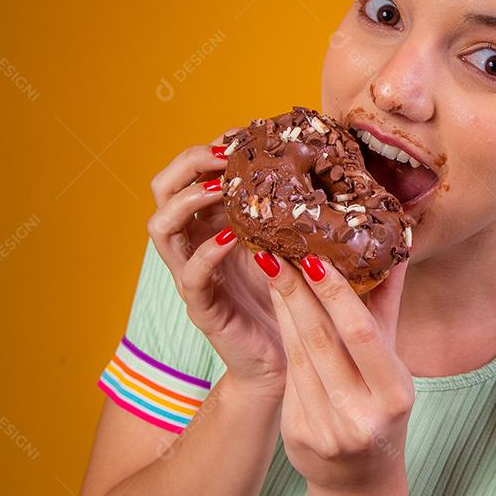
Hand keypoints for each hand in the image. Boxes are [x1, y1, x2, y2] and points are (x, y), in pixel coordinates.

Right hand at [147, 128, 286, 398]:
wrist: (289, 362)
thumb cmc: (294, 298)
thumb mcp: (294, 241)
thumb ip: (298, 209)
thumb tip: (333, 164)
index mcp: (214, 223)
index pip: (190, 173)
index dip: (209, 149)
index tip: (241, 134)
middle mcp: (195, 244)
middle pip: (162, 190)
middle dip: (189, 163)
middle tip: (223, 155)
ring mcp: (192, 275)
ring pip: (161, 227)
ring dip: (189, 199)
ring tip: (222, 188)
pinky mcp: (203, 307)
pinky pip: (190, 275)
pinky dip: (207, 252)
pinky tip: (232, 238)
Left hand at [263, 251, 414, 495]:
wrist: (361, 478)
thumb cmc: (381, 408)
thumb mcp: (393, 364)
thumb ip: (388, 306)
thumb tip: (395, 246)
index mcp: (394, 395)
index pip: (362, 334)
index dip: (336, 294)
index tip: (314, 257)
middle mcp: (360, 415)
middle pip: (322, 341)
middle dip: (297, 292)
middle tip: (276, 251)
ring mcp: (326, 428)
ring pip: (299, 354)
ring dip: (283, 308)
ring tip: (271, 268)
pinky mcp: (297, 434)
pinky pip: (288, 375)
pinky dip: (282, 338)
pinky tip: (276, 309)